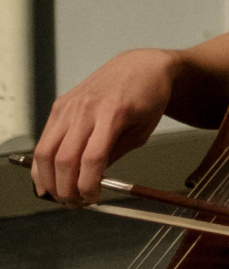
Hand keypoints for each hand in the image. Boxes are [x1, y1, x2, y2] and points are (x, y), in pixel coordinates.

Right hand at [28, 49, 176, 204]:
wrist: (140, 65)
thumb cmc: (149, 97)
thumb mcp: (143, 129)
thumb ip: (116, 154)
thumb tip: (92, 180)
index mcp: (113, 114)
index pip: (92, 158)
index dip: (88, 185)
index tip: (93, 198)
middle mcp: (87, 109)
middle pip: (64, 159)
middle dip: (66, 188)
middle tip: (75, 203)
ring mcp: (70, 106)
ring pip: (46, 151)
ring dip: (47, 179)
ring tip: (59, 195)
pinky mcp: (60, 105)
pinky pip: (44, 139)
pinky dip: (41, 163)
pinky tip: (46, 178)